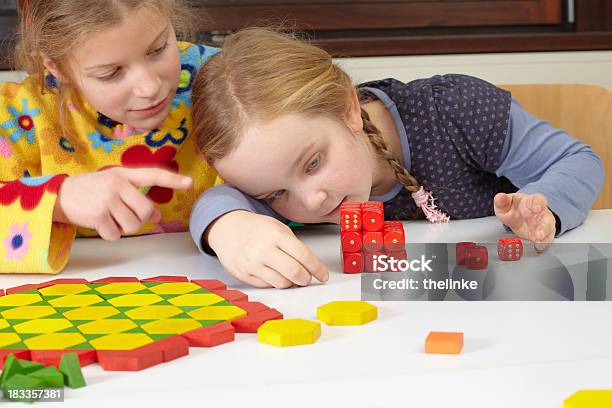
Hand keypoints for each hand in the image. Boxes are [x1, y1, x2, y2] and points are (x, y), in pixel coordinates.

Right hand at [53, 167, 191, 240]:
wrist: (59, 195)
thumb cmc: (93, 191)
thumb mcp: (115, 188)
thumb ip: (136, 198)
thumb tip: (157, 216)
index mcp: (124, 175)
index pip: (153, 174)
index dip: (173, 180)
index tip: (190, 183)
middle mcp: (117, 185)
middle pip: (145, 211)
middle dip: (139, 219)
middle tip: (125, 216)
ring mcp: (107, 200)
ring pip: (132, 225)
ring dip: (123, 228)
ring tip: (110, 218)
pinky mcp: (97, 215)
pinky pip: (116, 235)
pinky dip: (110, 234)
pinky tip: (100, 224)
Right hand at [206, 210, 328, 287]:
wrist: (227, 228)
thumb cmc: (256, 228)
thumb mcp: (277, 228)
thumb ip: (294, 246)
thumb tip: (310, 267)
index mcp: (276, 235)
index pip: (303, 255)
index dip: (317, 268)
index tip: (323, 275)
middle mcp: (264, 250)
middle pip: (295, 273)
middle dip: (305, 279)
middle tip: (307, 278)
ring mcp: (253, 264)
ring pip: (282, 283)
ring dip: (290, 282)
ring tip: (289, 274)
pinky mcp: (244, 275)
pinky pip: (268, 285)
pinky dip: (274, 281)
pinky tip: (272, 272)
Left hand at [493, 192, 555, 251]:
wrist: (517, 218)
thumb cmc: (513, 208)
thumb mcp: (504, 204)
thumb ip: (502, 201)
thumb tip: (499, 196)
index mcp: (531, 201)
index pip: (538, 200)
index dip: (538, 204)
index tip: (536, 209)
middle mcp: (541, 212)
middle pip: (546, 217)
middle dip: (544, 226)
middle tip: (539, 233)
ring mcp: (543, 223)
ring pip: (548, 229)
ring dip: (544, 236)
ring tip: (538, 242)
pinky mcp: (544, 233)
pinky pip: (547, 238)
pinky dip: (543, 243)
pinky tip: (539, 246)